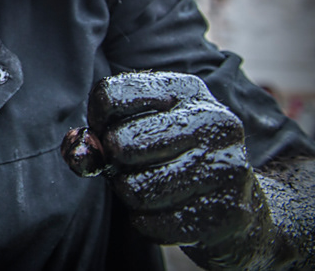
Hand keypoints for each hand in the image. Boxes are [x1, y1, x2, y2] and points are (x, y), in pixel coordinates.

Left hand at [62, 72, 259, 247]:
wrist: (234, 202)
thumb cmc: (173, 156)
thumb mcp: (143, 125)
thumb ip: (103, 131)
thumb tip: (81, 153)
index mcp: (187, 90)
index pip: (111, 96)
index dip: (96, 120)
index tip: (106, 130)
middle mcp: (214, 121)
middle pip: (122, 143)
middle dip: (115, 164)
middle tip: (130, 167)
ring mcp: (227, 166)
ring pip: (136, 189)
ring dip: (130, 196)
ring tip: (150, 189)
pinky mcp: (229, 211)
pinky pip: (154, 224)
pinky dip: (147, 223)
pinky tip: (166, 212)